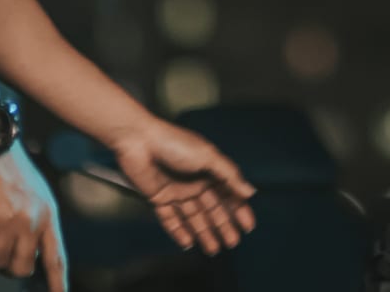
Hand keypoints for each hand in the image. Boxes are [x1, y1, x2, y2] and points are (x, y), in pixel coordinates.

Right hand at [0, 146, 65, 291]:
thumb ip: (37, 224)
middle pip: (20, 267)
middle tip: (0, 244)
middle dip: (8, 263)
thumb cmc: (9, 169)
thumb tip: (31, 256)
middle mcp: (30, 220)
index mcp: (47, 214)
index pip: (55, 257)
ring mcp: (5, 220)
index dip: (57, 282)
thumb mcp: (37, 194)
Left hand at [113, 118, 256, 253]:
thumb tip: (250, 191)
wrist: (139, 141)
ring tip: (214, 250)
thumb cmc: (174, 143)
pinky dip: (179, 232)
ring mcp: (177, 192)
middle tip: (232, 243)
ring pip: (194, 217)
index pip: (228, 194)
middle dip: (223, 226)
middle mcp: (195, 182)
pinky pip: (170, 219)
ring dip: (204, 233)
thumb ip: (230, 175)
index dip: (239, 210)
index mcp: (209, 170)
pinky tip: (188, 244)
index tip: (248, 226)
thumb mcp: (208, 156)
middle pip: (212, 209)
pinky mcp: (159, 198)